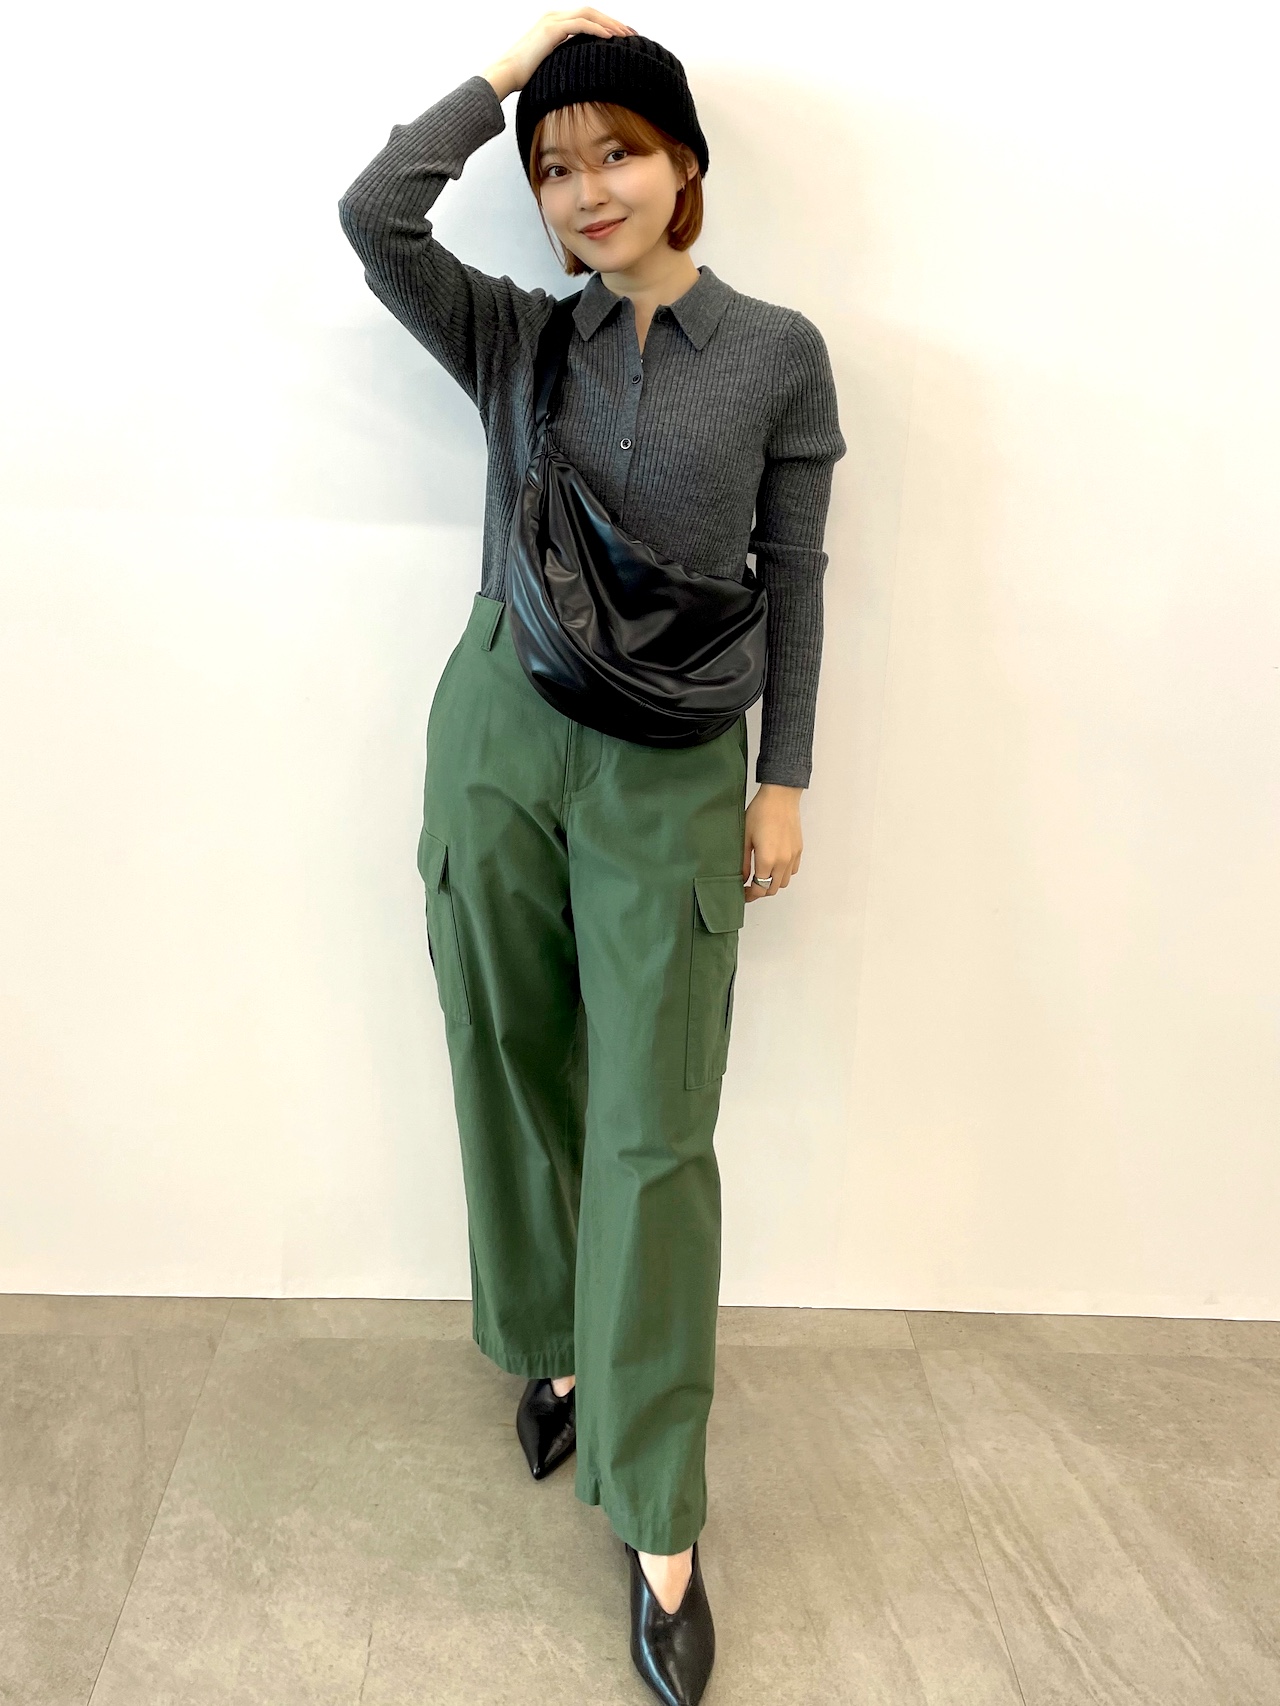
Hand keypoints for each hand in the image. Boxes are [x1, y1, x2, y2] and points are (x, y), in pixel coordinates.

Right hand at [483, 9, 637, 100]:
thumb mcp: (549, 66)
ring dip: (610, 24)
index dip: (606, 25)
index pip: (586, 19)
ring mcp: (553, 20)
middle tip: (632, 34)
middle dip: (613, 22)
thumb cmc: (524, 77)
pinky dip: (598, 30)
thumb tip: (580, 75)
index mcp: (554, 24)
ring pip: (589, 15)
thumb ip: (564, 62)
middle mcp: (554, 17)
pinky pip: (581, 25)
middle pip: (591, 12)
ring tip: (626, 36)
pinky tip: (611, 38)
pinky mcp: (552, 29)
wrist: (505, 75)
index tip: (622, 38)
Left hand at [742, 783, 802, 902]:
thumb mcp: (745, 838)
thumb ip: (744, 862)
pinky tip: (774, 866)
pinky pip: (792, 871)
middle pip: (772, 889)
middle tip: (750, 887)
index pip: (760, 888)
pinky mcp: (799, 850)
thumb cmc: (760, 813)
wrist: (780, 797)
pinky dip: (783, 874)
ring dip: (772, 883)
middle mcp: (783, 861)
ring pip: (784, 882)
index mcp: (768, 860)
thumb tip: (742, 878)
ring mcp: (793, 856)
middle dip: (760, 891)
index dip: (750, 895)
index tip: (743, 894)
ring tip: (762, 876)